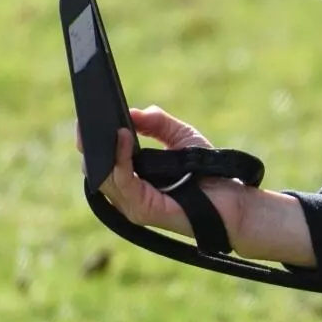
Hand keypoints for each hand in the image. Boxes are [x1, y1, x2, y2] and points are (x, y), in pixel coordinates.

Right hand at [96, 105, 216, 235]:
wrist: (235, 200)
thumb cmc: (210, 172)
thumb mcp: (181, 138)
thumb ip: (157, 123)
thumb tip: (132, 112)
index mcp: (132, 180)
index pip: (99, 161)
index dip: (90, 139)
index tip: (86, 114)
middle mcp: (128, 195)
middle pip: (94, 168)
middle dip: (89, 141)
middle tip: (87, 116)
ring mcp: (133, 205)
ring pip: (102, 176)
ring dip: (102, 148)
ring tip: (107, 123)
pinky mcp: (143, 210)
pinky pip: (122, 181)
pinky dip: (119, 157)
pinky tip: (123, 136)